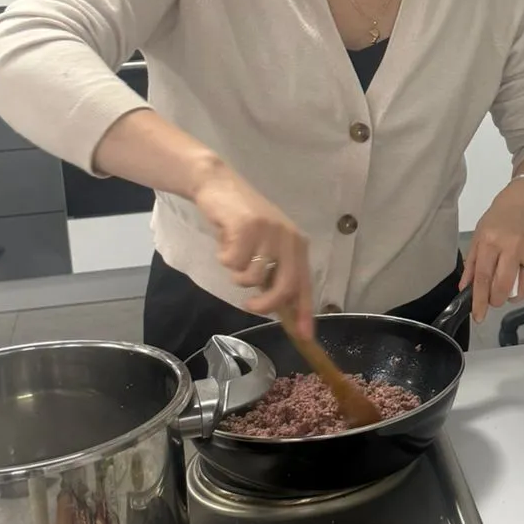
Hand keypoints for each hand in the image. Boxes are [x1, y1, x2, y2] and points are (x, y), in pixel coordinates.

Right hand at [192, 161, 313, 333]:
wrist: (218, 186)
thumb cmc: (242, 221)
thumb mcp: (266, 246)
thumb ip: (274, 272)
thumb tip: (282, 309)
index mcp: (297, 244)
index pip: (304, 284)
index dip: (304, 312)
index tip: (304, 336)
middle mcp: (289, 238)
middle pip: (284, 286)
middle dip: (265, 303)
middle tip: (250, 306)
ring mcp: (269, 232)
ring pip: (251, 276)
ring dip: (236, 271)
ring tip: (233, 251)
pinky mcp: (247, 227)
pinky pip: (232, 262)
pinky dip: (223, 256)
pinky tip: (225, 239)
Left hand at [462, 182, 523, 322]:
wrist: (523, 203)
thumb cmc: (496, 221)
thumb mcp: (478, 237)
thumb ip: (472, 264)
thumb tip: (465, 291)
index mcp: (490, 241)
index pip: (483, 276)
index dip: (480, 300)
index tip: (478, 316)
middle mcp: (511, 245)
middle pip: (503, 284)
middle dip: (496, 300)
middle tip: (493, 300)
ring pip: (521, 287)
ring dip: (511, 294)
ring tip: (507, 286)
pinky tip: (519, 272)